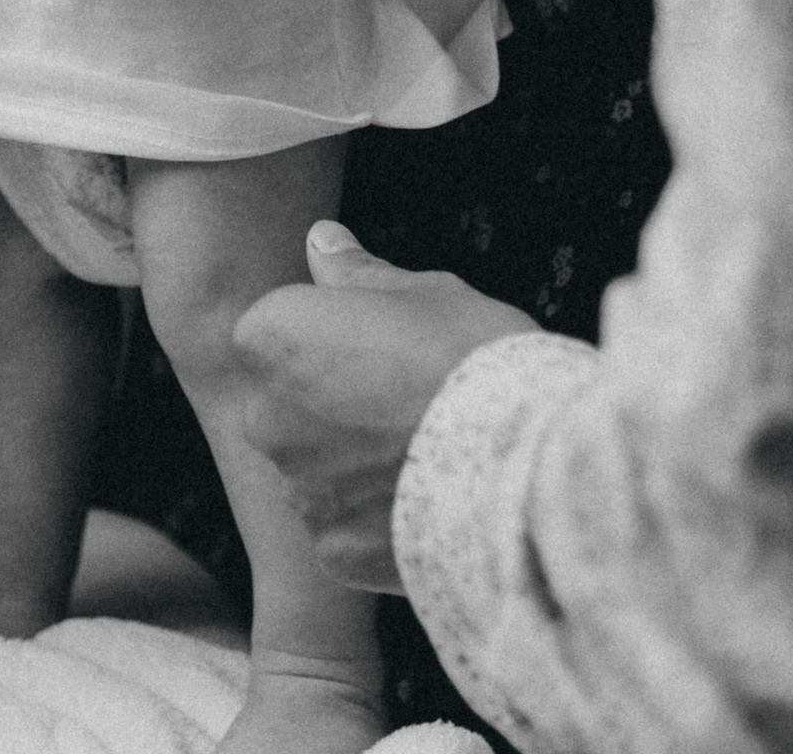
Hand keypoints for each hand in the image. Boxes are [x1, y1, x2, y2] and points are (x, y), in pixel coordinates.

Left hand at [233, 222, 538, 593]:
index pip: (279, 334)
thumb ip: (356, 273)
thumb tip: (320, 240)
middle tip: (409, 406)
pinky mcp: (332, 551)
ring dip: (352, 468)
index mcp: (270, 336)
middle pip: (289, 408)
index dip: (335, 341)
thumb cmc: (473, 358)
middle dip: (333, 408)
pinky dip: (376, 523)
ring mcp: (298, 488)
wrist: (527, 466)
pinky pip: (344, 531)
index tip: (387, 351)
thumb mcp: (423, 292)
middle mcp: (265, 415)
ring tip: (426, 459)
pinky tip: (427, 505)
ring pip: (316, 472)